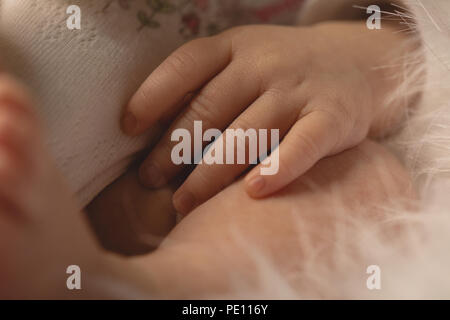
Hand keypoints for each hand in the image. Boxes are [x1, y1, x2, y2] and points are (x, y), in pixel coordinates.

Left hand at [122, 22, 411, 214]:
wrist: (362, 61)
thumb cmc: (287, 69)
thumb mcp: (246, 58)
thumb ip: (207, 83)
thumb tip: (154, 128)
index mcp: (237, 46)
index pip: (186, 65)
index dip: (152, 96)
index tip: (127, 128)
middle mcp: (265, 63)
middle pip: (208, 108)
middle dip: (172, 149)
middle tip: (150, 181)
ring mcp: (300, 89)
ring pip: (246, 135)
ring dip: (209, 174)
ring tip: (182, 203)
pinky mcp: (333, 116)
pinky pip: (302, 145)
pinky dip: (279, 168)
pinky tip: (254, 193)